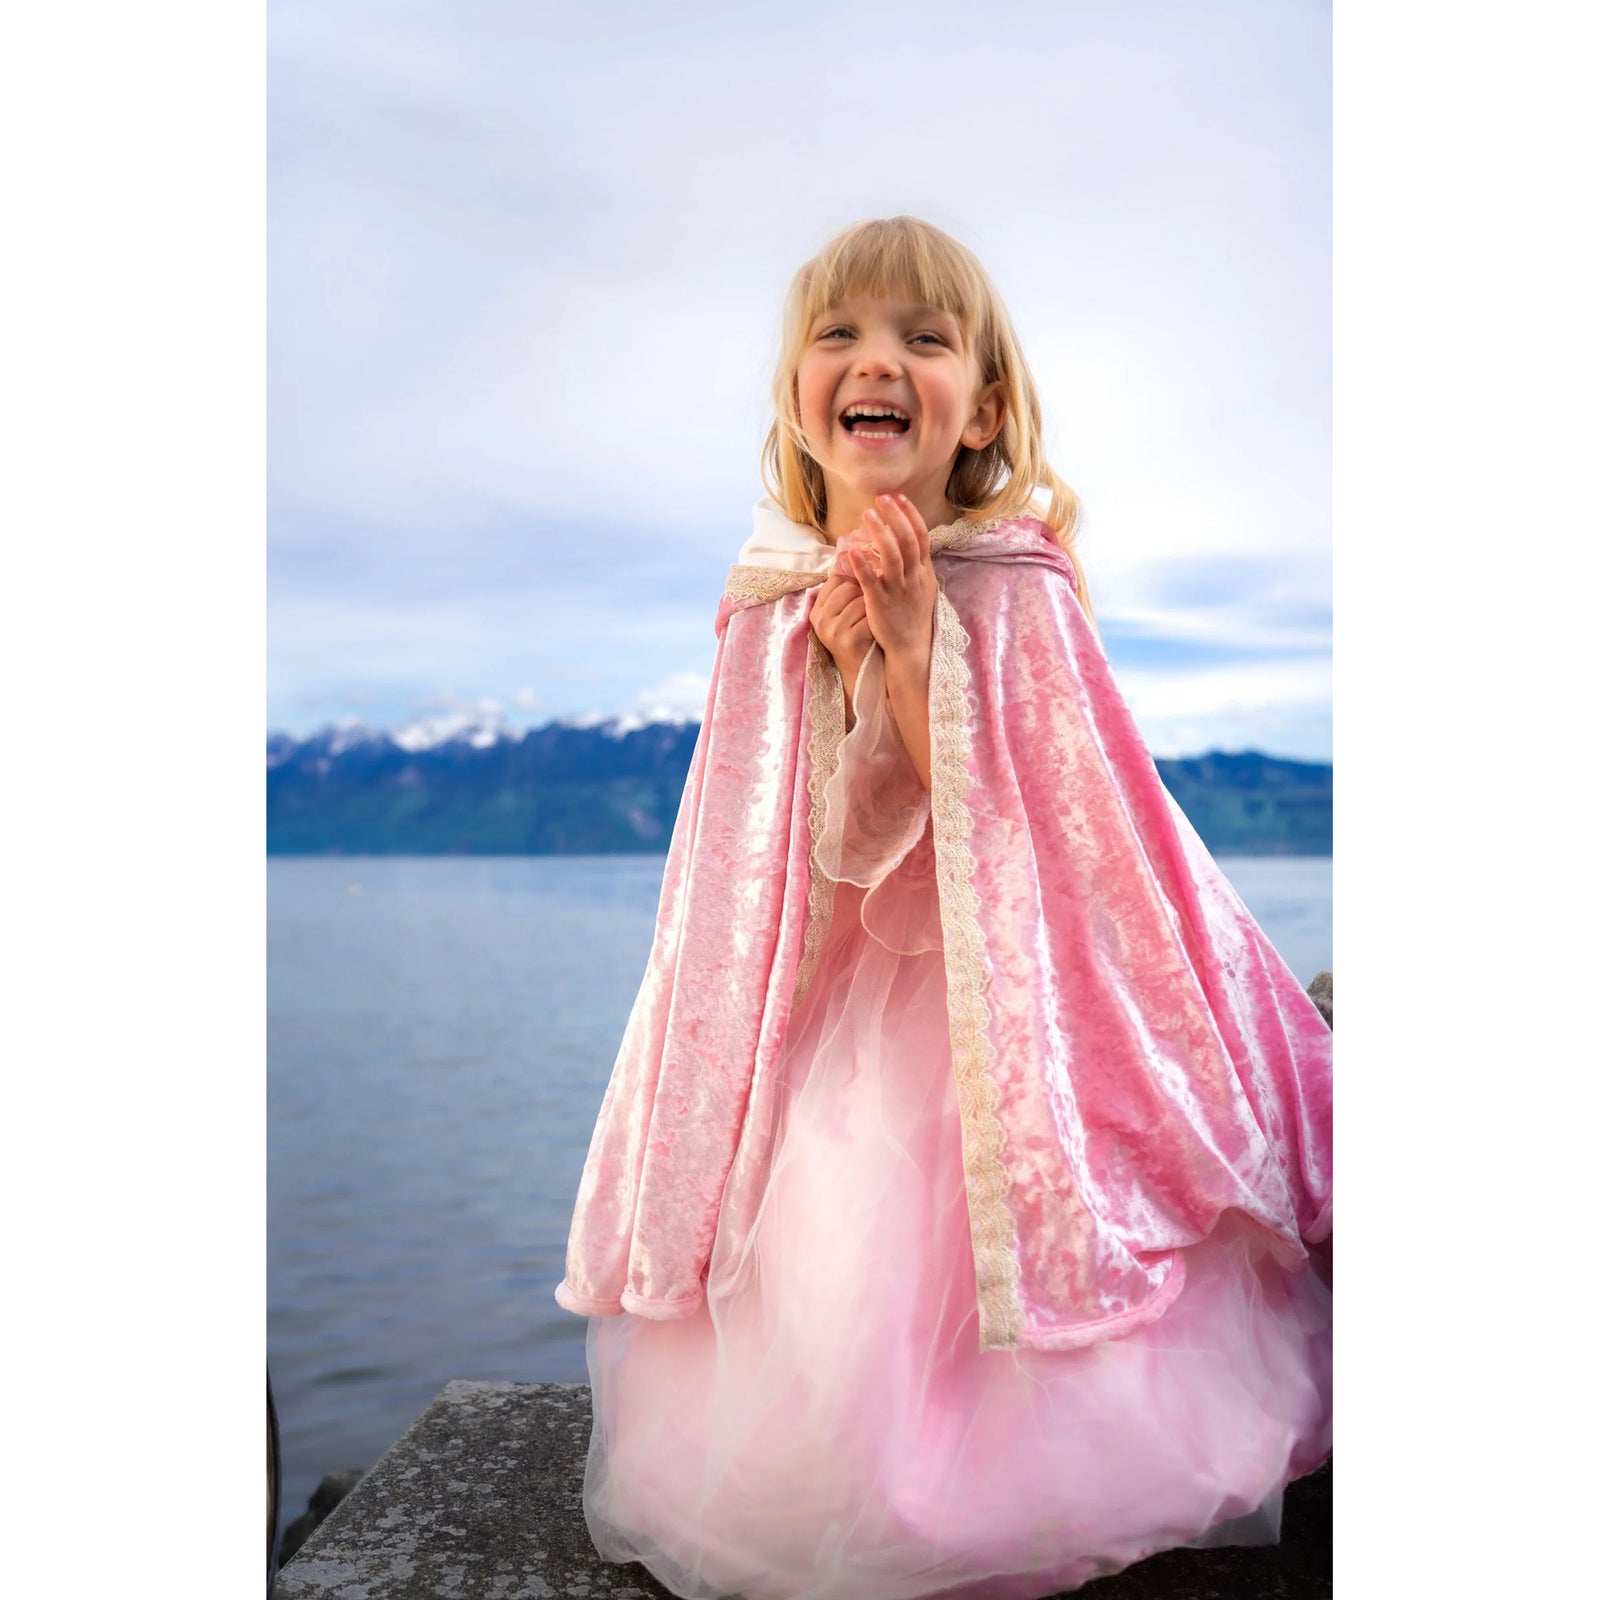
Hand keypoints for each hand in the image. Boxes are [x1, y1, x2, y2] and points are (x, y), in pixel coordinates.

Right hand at [808, 558, 874, 699]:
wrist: (863, 671)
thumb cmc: (858, 636)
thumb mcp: (844, 614)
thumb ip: (844, 592)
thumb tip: (855, 555)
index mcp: (817, 610)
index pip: (836, 580)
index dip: (854, 581)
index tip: (864, 591)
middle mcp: (820, 620)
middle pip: (847, 587)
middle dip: (864, 593)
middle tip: (871, 607)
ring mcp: (832, 631)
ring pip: (859, 600)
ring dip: (872, 608)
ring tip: (873, 619)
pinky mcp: (847, 641)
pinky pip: (867, 617)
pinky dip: (876, 621)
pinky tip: (876, 630)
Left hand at [842, 493, 935, 665]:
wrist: (911, 646)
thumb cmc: (913, 616)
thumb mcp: (923, 587)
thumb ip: (917, 565)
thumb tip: (908, 542)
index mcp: (924, 572)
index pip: (920, 536)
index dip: (910, 514)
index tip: (898, 497)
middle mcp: (914, 577)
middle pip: (907, 540)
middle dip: (894, 516)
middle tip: (880, 498)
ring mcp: (898, 590)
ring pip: (892, 556)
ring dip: (880, 533)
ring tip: (867, 515)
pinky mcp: (881, 603)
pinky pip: (871, 580)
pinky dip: (861, 564)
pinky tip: (851, 550)